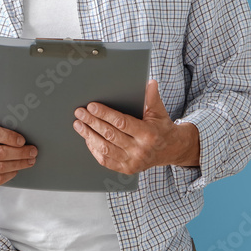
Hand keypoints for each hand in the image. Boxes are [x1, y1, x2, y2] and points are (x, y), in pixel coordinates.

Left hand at [72, 80, 199, 174]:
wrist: (171, 150)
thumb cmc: (162, 128)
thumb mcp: (159, 111)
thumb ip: (152, 97)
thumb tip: (149, 82)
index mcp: (148, 134)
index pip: (122, 123)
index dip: (105, 114)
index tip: (91, 106)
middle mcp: (140, 150)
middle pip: (110, 135)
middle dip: (92, 122)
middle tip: (80, 112)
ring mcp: (132, 162)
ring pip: (105, 148)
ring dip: (89, 135)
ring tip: (79, 124)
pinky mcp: (126, 169)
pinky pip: (106, 160)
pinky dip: (94, 149)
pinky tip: (87, 139)